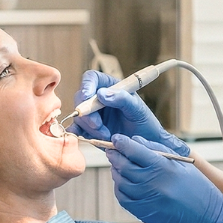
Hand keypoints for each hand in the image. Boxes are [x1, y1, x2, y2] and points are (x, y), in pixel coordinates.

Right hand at [71, 70, 188, 153]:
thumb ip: (122, 99)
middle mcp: (99, 98)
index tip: (88, 96)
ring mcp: (93, 114)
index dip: (86, 85)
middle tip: (98, 125)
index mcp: (111, 87)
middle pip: (81, 98)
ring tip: (107, 135)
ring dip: (90, 127)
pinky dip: (82, 134)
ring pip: (79, 116)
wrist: (145, 143)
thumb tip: (101, 94)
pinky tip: (95, 139)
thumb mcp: (138, 109)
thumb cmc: (144, 123)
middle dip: (87, 113)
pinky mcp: (89, 129)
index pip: (92, 78)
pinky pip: (78, 129)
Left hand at [106, 134, 222, 222]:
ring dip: (116, 172)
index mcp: (163, 167)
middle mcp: (153, 183)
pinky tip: (124, 183)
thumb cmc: (198, 187)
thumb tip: (135, 141)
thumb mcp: (182, 163)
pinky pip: (124, 198)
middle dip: (115, 155)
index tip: (116, 139)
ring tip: (118, 166)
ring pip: (121, 182)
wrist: (209, 217)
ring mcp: (147, 200)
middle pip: (123, 165)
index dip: (122, 143)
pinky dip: (120, 188)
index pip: (134, 150)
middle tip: (113, 151)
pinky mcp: (144, 213)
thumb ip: (157, 150)